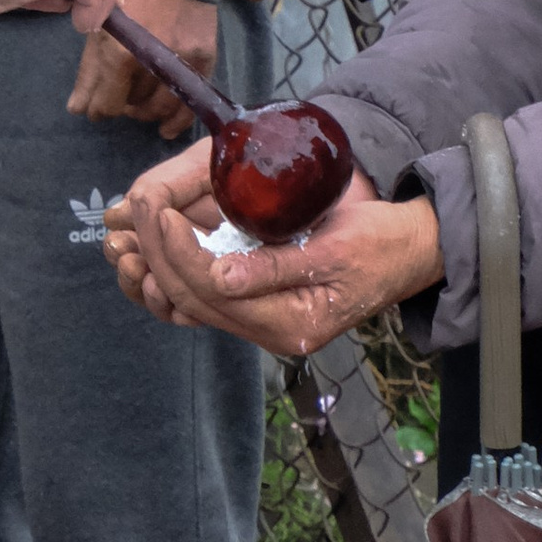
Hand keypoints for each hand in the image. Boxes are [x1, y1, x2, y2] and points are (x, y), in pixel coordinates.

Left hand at [67, 0, 216, 138]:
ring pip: (158, 109)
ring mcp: (180, 62)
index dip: (98, 109)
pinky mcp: (203, 58)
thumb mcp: (101, 26)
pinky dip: (176, 122)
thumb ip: (89, 71)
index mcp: (120, 55)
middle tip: (119, 94)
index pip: (106, 106)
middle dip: (122, 104)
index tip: (97, 105)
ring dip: (145, 111)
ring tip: (139, 102)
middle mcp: (151, 64)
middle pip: (132, 108)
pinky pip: (189, 103)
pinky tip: (165, 128)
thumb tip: (77, 110)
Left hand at [106, 138, 440, 357]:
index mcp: (292, 324)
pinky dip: (177, 270)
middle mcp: (271, 333)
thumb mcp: (335, 250)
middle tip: (136, 209)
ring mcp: (263, 325)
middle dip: (158, 254)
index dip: (180, 250)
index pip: (214, 290)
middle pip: (194, 298)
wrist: (409, 253)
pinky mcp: (259, 308)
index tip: (160, 210)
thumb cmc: (380, 244)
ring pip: (192, 300)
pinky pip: (205, 296)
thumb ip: (276, 267)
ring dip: (158, 265)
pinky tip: (154, 246)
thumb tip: (220, 278)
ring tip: (131, 229)